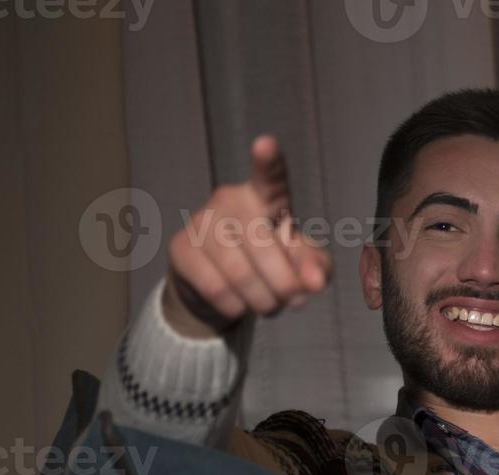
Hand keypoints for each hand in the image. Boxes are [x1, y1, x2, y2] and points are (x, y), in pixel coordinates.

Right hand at [165, 135, 332, 335]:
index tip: (266, 144)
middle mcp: (230, 200)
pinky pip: (216, 287)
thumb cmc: (270, 264)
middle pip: (265, 249)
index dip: (268, 162)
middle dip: (286, 286)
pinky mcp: (181, 248)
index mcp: (265, 197)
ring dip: (264, 301)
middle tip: (294, 301)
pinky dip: (237, 307)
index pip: (270, 177)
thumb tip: (315, 282)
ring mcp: (201, 221)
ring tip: (269, 304)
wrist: (220, 287)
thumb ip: (316, 267)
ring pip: (241, 274)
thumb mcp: (301, 265)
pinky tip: (239, 304)